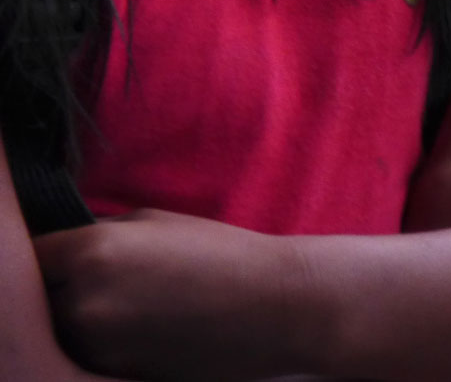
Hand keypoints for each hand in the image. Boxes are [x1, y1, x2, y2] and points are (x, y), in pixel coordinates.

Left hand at [34, 209, 305, 380]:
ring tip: (132, 307)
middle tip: (105, 283)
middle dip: (62, 291)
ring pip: (60, 334)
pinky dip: (104, 346)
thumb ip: (102, 234)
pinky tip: (145, 330)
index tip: (66, 257)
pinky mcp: (112, 378)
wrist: (277, 308)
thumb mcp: (157, 223)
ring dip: (79, 322)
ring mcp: (95, 348)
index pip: (33, 254)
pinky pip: (86, 359)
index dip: (50, 256)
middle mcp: (82, 302)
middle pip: (40, 299)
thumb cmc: (224, 256)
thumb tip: (68, 247)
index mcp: (91, 251)